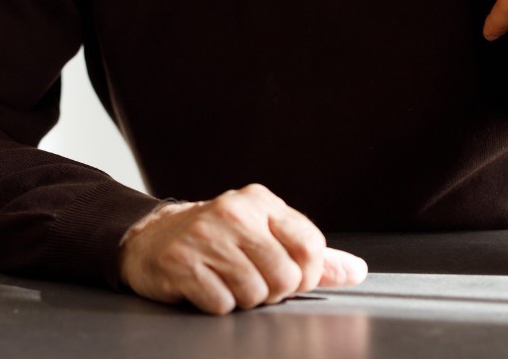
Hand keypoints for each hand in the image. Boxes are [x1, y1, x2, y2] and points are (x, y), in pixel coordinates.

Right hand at [118, 184, 367, 314]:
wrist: (151, 238)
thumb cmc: (215, 238)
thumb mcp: (264, 234)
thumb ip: (311, 254)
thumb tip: (357, 271)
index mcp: (259, 202)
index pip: (310, 246)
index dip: (307, 275)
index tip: (290, 277)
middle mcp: (233, 213)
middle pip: (285, 276)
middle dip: (273, 291)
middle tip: (251, 279)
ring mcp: (205, 236)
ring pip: (254, 293)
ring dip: (243, 299)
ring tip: (226, 280)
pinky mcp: (181, 262)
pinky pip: (221, 303)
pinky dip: (217, 304)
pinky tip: (205, 286)